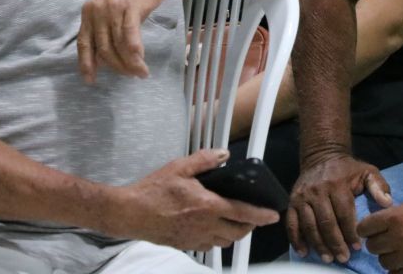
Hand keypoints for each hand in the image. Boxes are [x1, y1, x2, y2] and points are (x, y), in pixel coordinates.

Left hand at [77, 0, 179, 82]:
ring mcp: (113, 7)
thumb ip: (105, 30)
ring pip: (117, 44)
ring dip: (130, 63)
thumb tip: (103, 59)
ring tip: (141, 72)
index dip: (86, 63)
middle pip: (103, 48)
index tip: (90, 80)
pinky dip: (135, 53)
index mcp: (89, 11)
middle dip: (117, 66)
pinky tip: (141, 62)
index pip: (83, 42)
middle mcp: (97, 10)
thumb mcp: (111, 10)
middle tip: (130, 75)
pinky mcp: (130, 6)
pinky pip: (129, 36)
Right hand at [107, 149, 279, 249]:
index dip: (261, 215)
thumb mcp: (180, 167)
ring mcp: (195, 238)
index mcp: (207, 206)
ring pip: (224, 241)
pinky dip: (216, 239)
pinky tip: (212, 228)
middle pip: (238, 232)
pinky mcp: (184, 245)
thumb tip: (225, 155)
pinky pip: (208, 246)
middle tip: (253, 216)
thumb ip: (205, 160)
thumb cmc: (153, 190)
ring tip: (235, 221)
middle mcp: (205, 225)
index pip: (243, 213)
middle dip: (249, 226)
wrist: (130, 213)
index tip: (272, 215)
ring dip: (234, 233)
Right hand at [287, 153, 391, 262]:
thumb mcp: (367, 171)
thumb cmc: (348, 169)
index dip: (350, 232)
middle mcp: (318, 191)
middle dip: (335, 243)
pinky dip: (297, 239)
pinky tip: (304, 252)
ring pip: (309, 225)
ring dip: (318, 244)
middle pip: (326, 222)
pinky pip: (292, 223)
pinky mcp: (292, 201)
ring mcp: (303, 196)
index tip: (357, 247)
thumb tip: (387, 203)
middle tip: (343, 258)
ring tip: (328, 258)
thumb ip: (379, 186)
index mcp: (337, 185)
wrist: (322, 156)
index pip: (344, 213)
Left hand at [357, 191, 402, 273]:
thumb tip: (381, 223)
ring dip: (387, 255)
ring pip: (383, 262)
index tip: (368, 228)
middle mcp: (399, 237)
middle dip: (375, 241)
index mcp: (396, 217)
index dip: (364, 227)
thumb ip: (395, 214)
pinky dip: (397, 269)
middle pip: (372, 246)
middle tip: (384, 237)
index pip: (364, 228)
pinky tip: (402, 261)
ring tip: (396, 248)